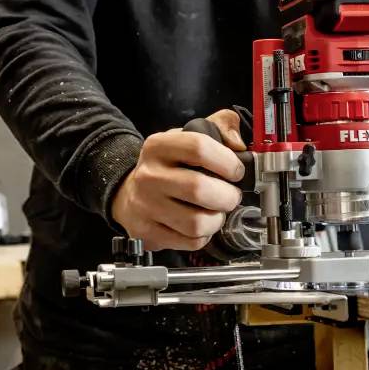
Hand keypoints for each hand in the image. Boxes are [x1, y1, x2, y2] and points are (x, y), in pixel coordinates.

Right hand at [110, 111, 245, 250]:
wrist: (130, 194)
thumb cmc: (168, 167)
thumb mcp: (189, 136)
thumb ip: (221, 127)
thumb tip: (238, 144)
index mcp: (158, 146)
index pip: (199, 148)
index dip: (227, 161)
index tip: (236, 171)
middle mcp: (149, 176)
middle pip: (199, 189)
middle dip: (227, 196)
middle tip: (230, 196)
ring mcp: (145, 206)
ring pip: (197, 222)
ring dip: (217, 219)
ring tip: (215, 211)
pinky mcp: (147, 233)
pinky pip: (190, 242)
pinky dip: (204, 236)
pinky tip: (200, 225)